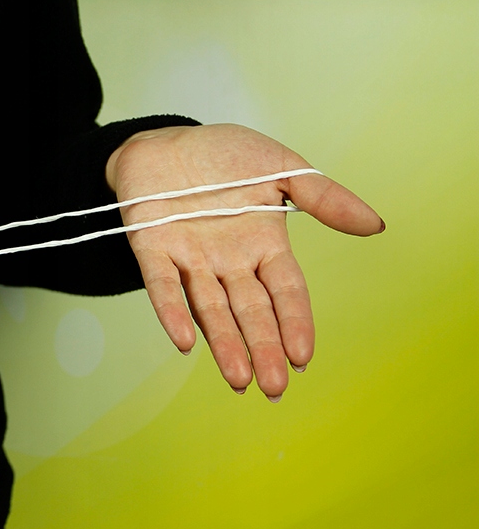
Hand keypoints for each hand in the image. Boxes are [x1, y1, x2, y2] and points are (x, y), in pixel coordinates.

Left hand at [105, 124, 382, 399]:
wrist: (163, 140)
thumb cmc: (223, 156)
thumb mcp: (281, 168)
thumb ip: (325, 198)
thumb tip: (376, 225)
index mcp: (263, 245)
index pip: (285, 293)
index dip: (294, 323)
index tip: (303, 357)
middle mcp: (228, 262)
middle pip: (250, 312)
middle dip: (262, 348)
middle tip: (273, 388)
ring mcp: (189, 258)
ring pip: (209, 309)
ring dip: (223, 344)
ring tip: (238, 379)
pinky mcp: (151, 249)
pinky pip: (162, 285)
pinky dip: (171, 312)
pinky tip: (183, 341)